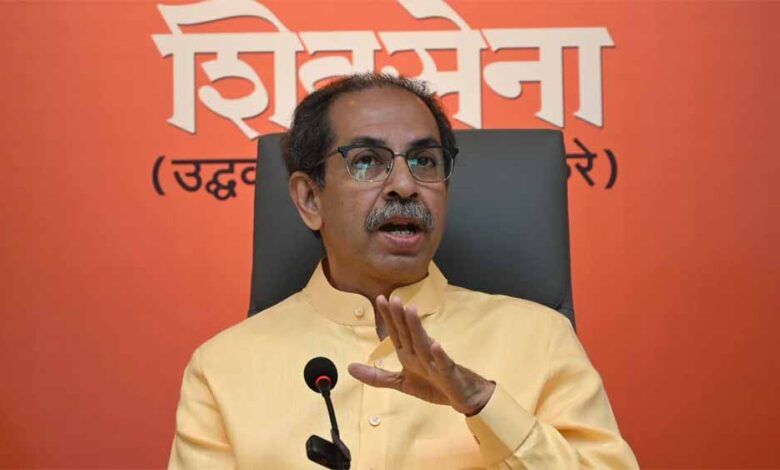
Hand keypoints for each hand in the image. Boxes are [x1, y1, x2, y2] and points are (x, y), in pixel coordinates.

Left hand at [348, 295, 495, 415]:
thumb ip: (377, 376)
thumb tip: (350, 368)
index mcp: (409, 354)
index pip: (397, 332)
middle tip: (393, 298)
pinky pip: (444, 364)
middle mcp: (421, 354)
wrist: (463, 397)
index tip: (380, 299)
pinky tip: (435, 346)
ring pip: (424, 343)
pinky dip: (439, 355)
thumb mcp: (401, 382)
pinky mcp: (449, 373)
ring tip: (410, 311)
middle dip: (400, 316)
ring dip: (417, 328)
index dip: (388, 317)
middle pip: (408, 333)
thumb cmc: (434, 385)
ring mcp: (436, 362)